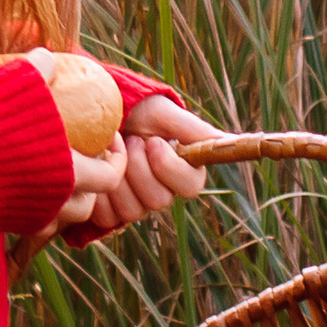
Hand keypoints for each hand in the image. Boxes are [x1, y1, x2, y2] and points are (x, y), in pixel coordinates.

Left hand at [54, 93, 222, 239]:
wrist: (96, 115)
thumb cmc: (135, 109)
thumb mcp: (162, 111)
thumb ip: (193, 128)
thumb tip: (230, 141)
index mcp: (182, 170)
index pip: (190, 187)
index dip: (169, 167)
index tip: (153, 142)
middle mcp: (162, 190)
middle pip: (159, 200)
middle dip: (139, 167)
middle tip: (129, 140)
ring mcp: (136, 203)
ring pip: (134, 211)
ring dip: (119, 178)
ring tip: (111, 151)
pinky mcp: (110, 211)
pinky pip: (108, 217)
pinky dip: (99, 193)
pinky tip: (97, 168)